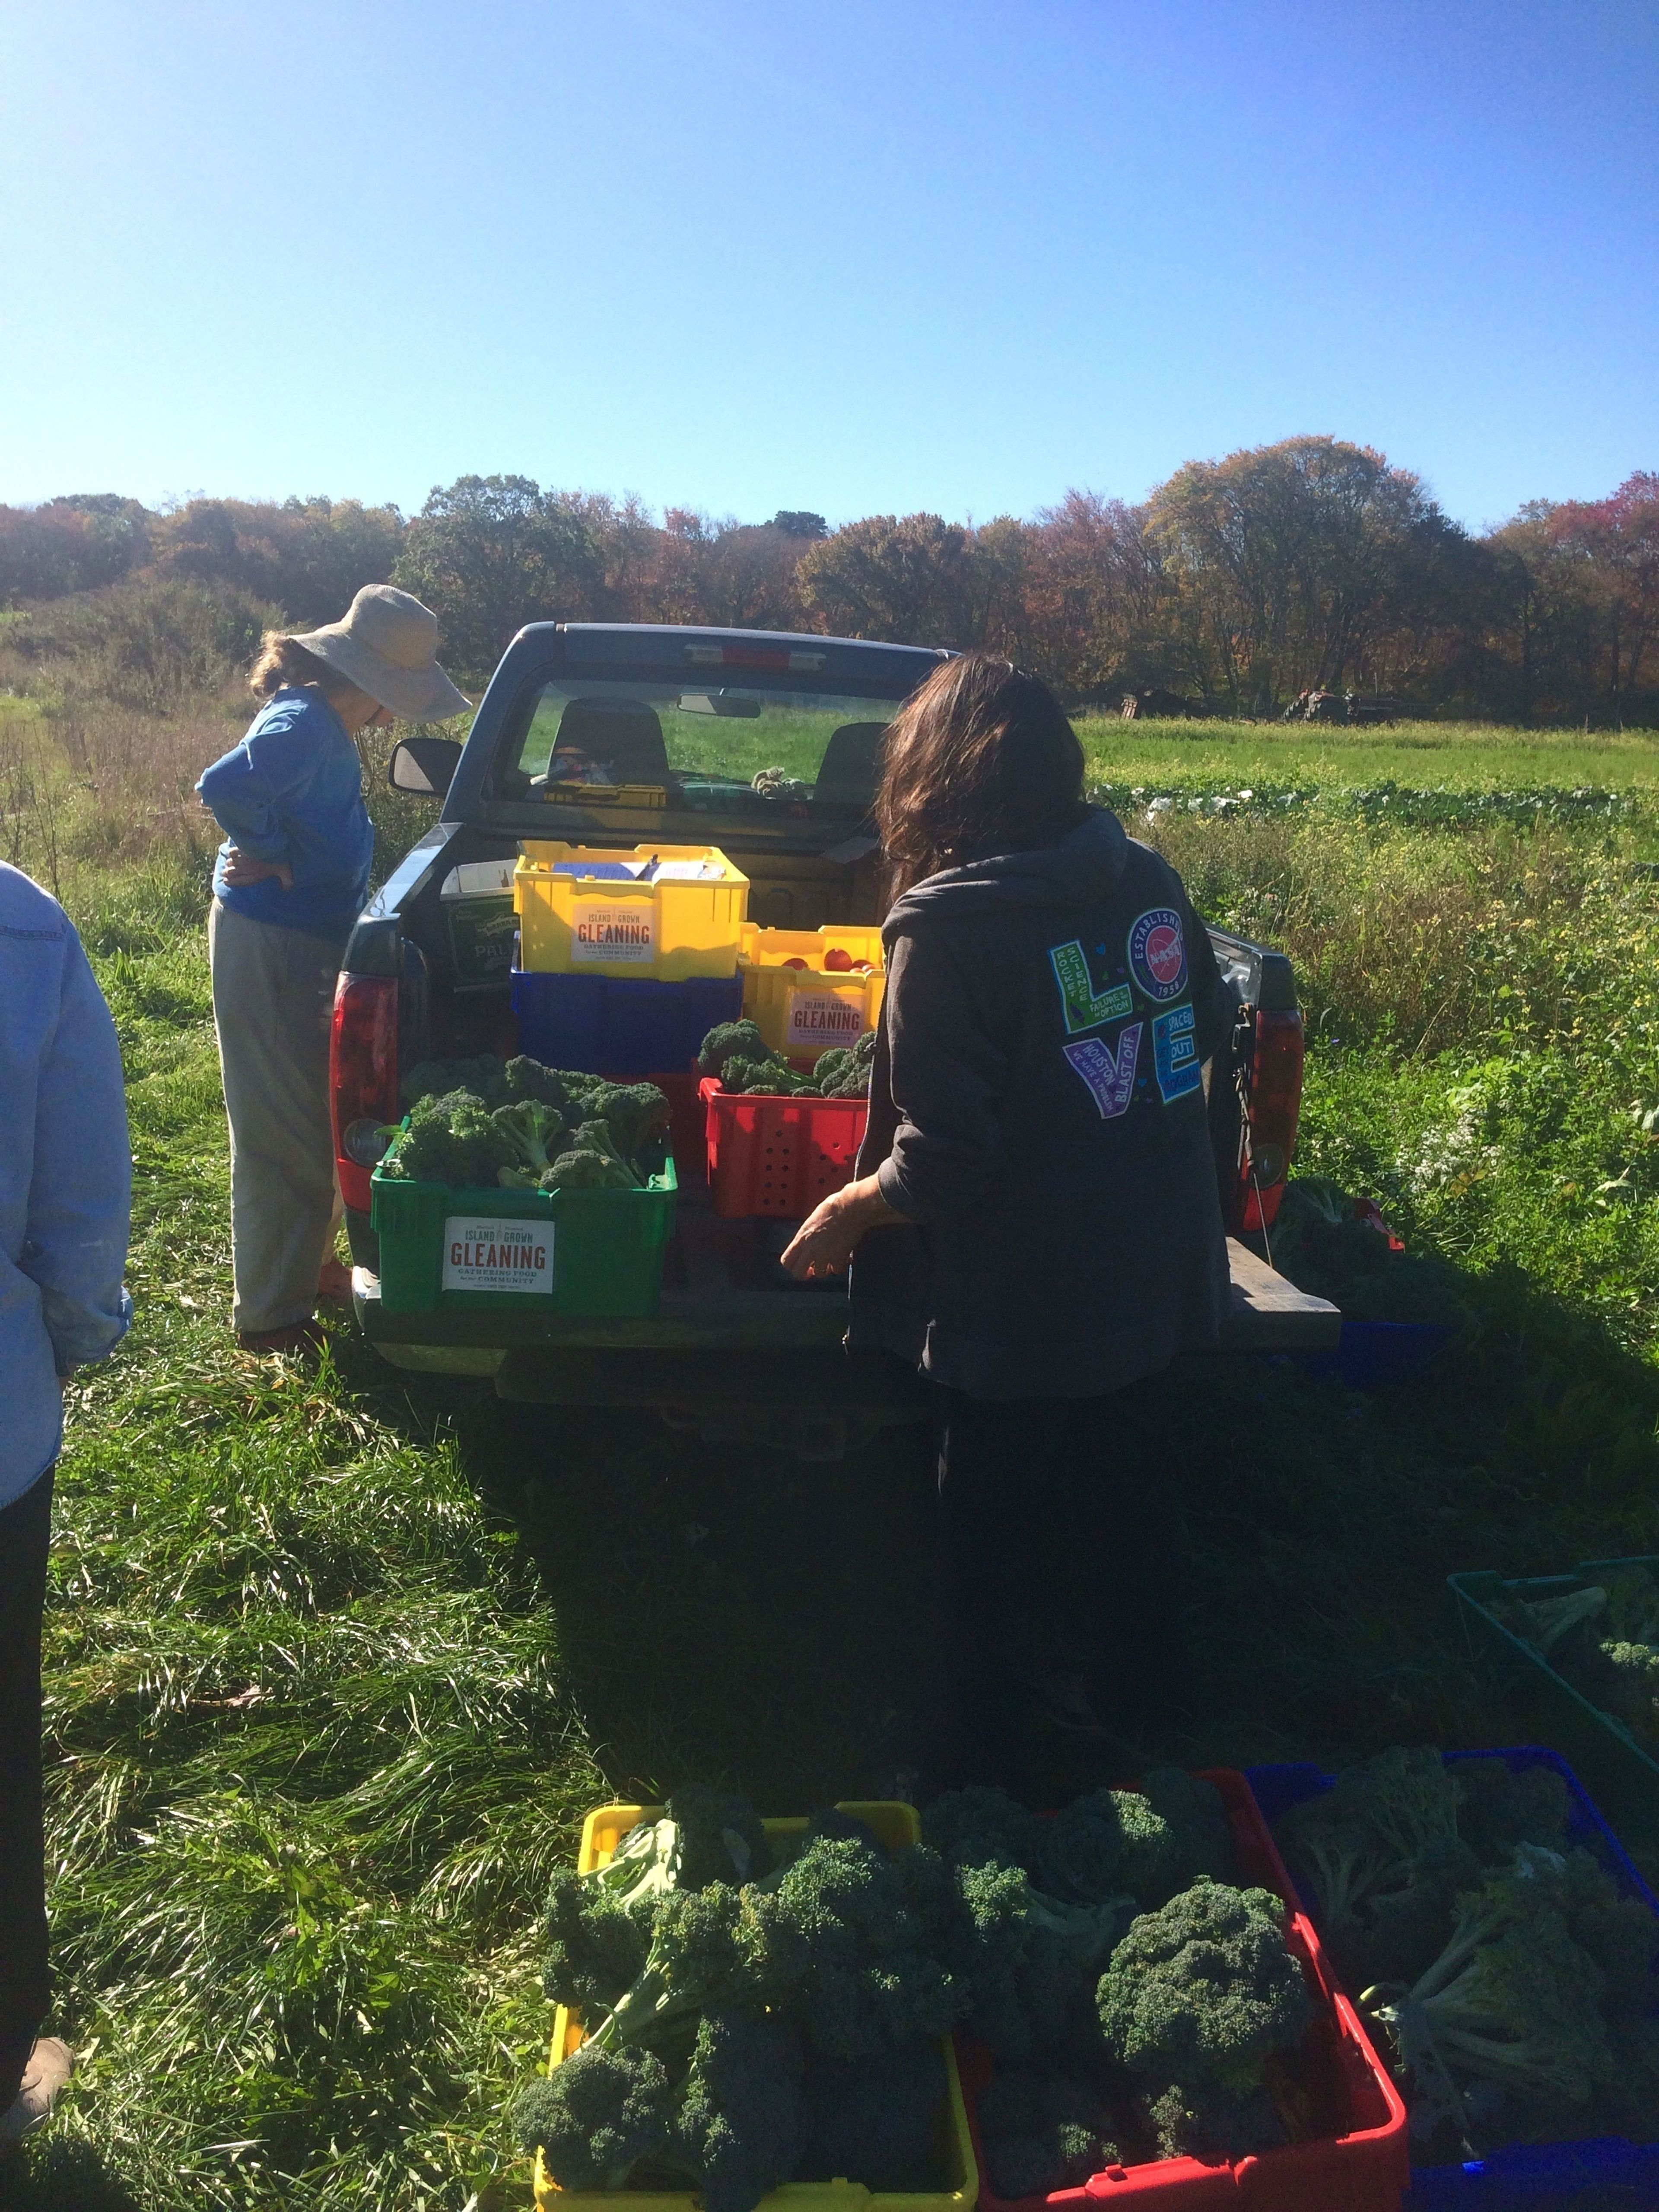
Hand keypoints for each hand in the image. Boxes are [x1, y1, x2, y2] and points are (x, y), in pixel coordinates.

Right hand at [221, 846, 293, 889]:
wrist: (277, 845)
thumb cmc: (282, 860)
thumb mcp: (287, 872)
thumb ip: (287, 882)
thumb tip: (286, 890)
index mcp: (257, 875)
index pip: (242, 881)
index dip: (233, 882)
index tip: (225, 882)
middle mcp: (249, 868)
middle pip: (234, 872)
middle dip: (227, 873)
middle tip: (224, 873)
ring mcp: (246, 858)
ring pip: (233, 863)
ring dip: (229, 864)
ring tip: (227, 865)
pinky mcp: (244, 849)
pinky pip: (234, 852)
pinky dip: (231, 853)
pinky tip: (231, 854)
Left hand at [780, 1175, 898, 1279]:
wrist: (852, 1207)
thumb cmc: (834, 1206)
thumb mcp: (814, 1219)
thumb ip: (809, 1233)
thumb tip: (810, 1239)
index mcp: (802, 1236)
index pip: (786, 1260)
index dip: (792, 1265)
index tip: (800, 1263)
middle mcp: (810, 1248)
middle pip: (798, 1273)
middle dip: (805, 1273)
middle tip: (813, 1269)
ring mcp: (824, 1254)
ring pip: (819, 1274)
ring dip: (825, 1268)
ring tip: (831, 1259)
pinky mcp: (839, 1257)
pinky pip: (837, 1270)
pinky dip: (840, 1265)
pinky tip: (843, 1257)